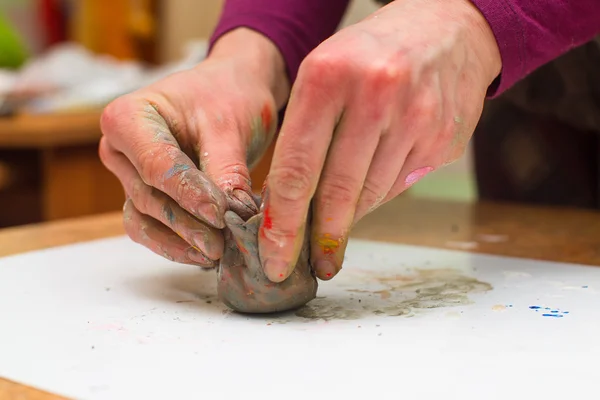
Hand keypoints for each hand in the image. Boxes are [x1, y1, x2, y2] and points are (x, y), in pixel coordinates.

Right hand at [99, 29, 288, 266]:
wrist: (232, 91)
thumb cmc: (227, 96)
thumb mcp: (230, 127)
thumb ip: (226, 171)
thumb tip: (232, 217)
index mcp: (128, 117)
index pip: (156, 165)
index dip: (188, 195)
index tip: (220, 215)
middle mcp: (119, 149)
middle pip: (148, 196)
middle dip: (187, 223)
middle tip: (222, 244)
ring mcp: (129, 175)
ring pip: (145, 219)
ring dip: (179, 240)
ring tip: (216, 254)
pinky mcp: (145, 195)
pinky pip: (152, 227)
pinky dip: (177, 243)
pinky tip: (204, 254)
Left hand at [258, 0, 500, 281]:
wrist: (448, 29)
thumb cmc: (371, 54)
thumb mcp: (324, 74)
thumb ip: (305, 135)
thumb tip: (288, 205)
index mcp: (328, 76)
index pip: (297, 167)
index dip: (283, 221)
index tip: (275, 254)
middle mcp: (374, 94)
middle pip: (337, 190)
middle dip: (318, 239)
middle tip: (308, 267)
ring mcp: (415, 117)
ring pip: (370, 194)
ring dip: (348, 220)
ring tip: (333, 236)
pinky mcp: (443, 138)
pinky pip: (399, 185)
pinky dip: (377, 197)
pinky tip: (367, 193)